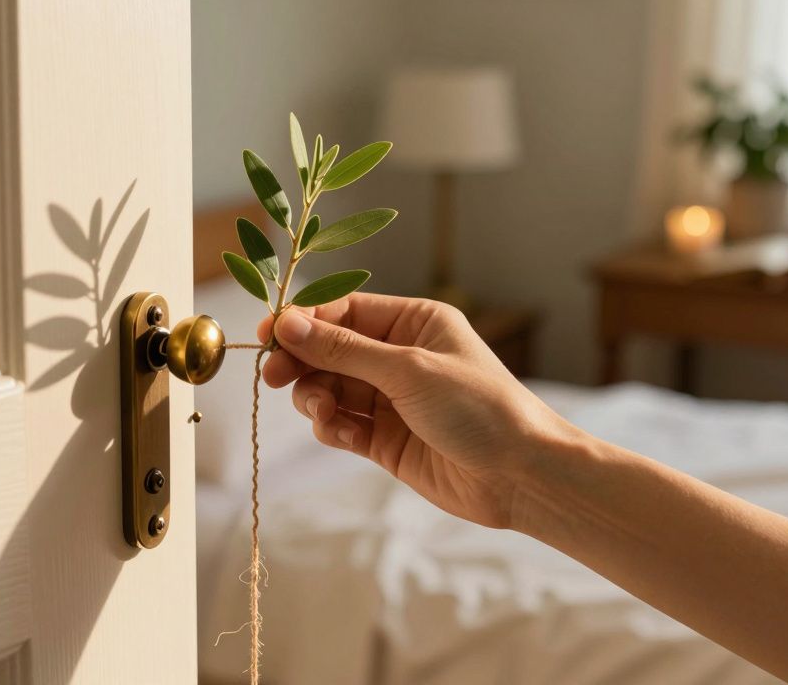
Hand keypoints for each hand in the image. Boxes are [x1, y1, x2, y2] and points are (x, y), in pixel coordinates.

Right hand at [257, 293, 581, 529]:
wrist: (520, 475)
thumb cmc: (479, 408)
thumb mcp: (408, 370)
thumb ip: (344, 350)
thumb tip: (288, 324)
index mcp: (414, 323)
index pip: (344, 312)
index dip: (303, 321)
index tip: (268, 336)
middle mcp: (400, 357)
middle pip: (329, 350)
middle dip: (301, 361)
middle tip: (273, 375)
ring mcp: (392, 400)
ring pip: (330, 388)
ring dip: (315, 397)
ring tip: (323, 410)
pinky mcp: (386, 440)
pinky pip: (341, 425)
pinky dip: (331, 427)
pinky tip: (340, 433)